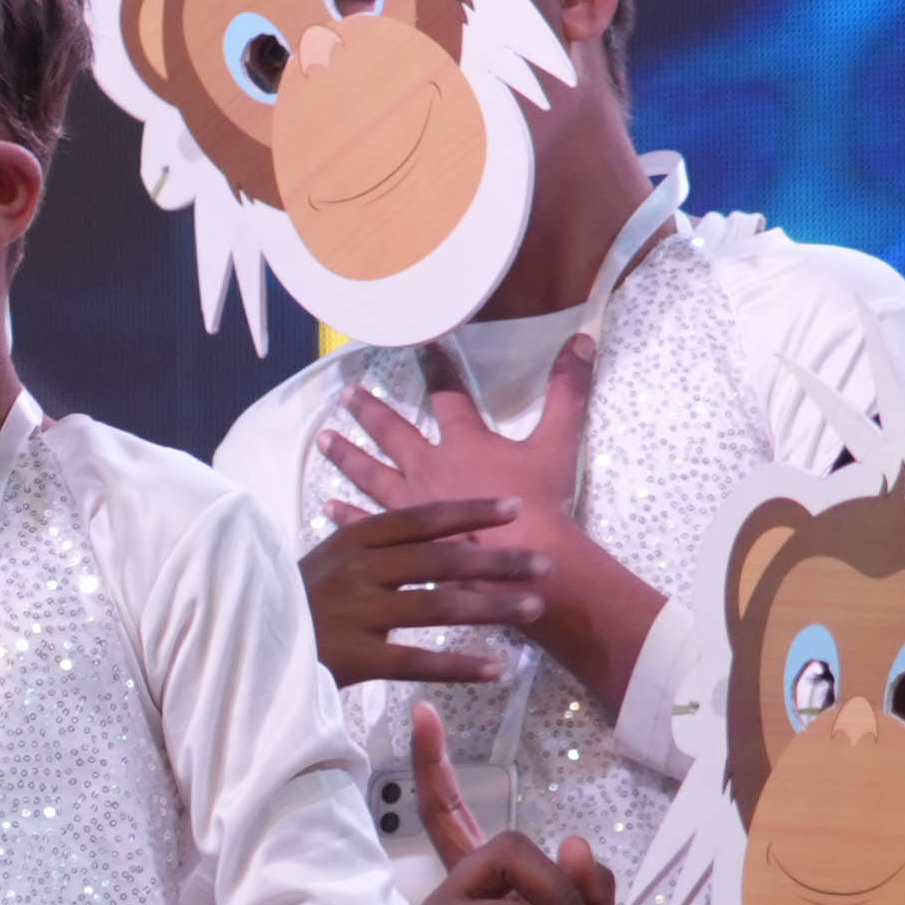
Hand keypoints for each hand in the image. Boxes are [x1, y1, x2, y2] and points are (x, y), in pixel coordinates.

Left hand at [308, 344, 652, 701]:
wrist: (521, 565)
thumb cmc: (540, 506)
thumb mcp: (559, 443)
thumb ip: (568, 390)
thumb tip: (582, 339)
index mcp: (463, 441)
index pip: (447, 393)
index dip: (436, 365)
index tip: (419, 344)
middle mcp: (427, 467)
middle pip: (392, 431)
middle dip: (370, 410)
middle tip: (346, 394)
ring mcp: (409, 505)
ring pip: (370, 474)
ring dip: (346, 455)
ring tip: (322, 439)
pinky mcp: (401, 542)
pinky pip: (366, 524)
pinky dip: (345, 515)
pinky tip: (326, 508)